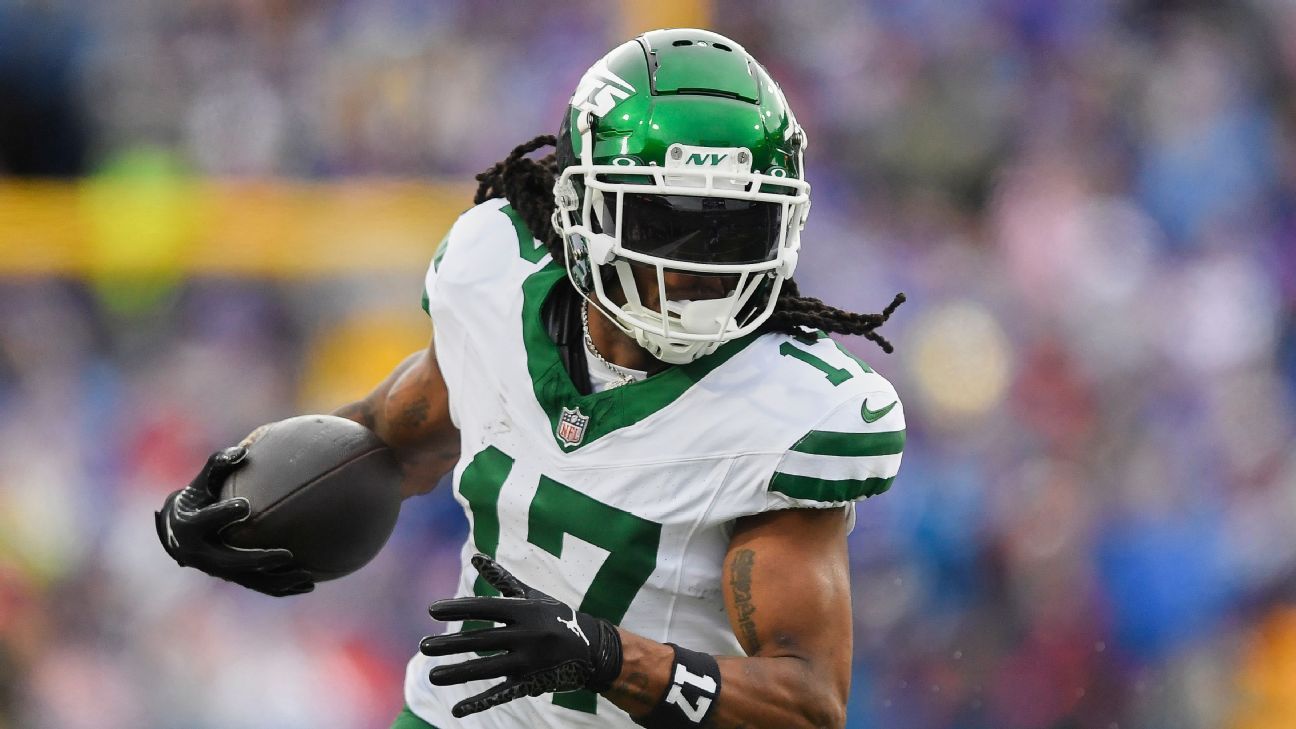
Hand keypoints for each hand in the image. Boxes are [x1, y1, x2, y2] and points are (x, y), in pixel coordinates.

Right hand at [155, 446, 314, 596]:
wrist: (179, 530)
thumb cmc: (197, 497)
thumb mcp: (202, 480)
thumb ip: (218, 464)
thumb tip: (242, 449)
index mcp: (191, 527)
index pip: (207, 521)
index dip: (224, 514)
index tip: (244, 505)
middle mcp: (202, 554)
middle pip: (232, 561)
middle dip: (260, 560)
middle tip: (287, 555)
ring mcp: (217, 570)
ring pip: (250, 580)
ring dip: (278, 581)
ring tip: (308, 577)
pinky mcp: (232, 577)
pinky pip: (259, 585)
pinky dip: (282, 588)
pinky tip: (309, 585)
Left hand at [419, 554, 622, 717]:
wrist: (594, 648)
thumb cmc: (557, 617)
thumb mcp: (533, 596)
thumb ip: (502, 579)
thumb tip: (476, 556)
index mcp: (525, 611)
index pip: (485, 608)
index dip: (458, 609)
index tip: (432, 611)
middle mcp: (527, 635)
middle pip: (482, 640)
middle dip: (450, 644)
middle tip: (424, 646)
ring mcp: (529, 661)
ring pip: (487, 668)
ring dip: (458, 673)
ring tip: (432, 675)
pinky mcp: (531, 683)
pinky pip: (502, 693)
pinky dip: (479, 702)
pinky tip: (457, 708)